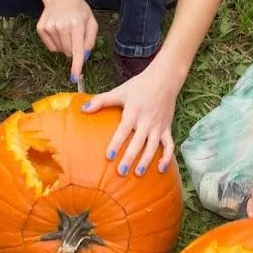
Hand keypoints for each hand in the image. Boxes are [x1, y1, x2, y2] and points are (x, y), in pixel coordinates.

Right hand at [36, 0, 96, 80]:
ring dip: (65, 46)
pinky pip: (51, 47)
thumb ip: (90, 40)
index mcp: (77, 24)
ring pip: (60, 51)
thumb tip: (84, 57)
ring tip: (66, 30)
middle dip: (74, 50)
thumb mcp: (91, 22)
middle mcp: (62, 26)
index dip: (76, 65)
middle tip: (75, 36)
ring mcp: (50, 27)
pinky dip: (56, 43)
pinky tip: (58, 31)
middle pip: (69, 52)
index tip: (75, 77)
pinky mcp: (41, 29)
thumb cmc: (79, 10)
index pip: (77, 49)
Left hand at [84, 62, 183, 177]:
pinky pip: (169, 145)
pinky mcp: (167, 128)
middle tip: (121, 172)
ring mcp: (158, 126)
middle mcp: (146, 121)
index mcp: (133, 112)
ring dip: (146, 161)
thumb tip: (83, 109)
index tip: (109, 157)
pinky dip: (167, 157)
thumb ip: (101, 100)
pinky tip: (161, 169)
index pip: (123, 130)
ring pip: (153, 146)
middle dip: (130, 157)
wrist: (165, 78)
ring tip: (138, 173)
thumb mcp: (120, 91)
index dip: (116, 144)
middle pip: (138, 142)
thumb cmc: (140, 86)